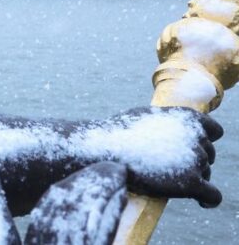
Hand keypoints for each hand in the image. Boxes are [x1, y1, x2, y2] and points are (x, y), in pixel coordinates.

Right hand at [96, 107, 222, 207]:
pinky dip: (208, 200)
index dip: (202, 141)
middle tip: (166, 167)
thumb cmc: (118, 132)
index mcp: (188, 117)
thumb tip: (175, 132)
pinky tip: (201, 202)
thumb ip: (168, 122)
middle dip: (191, 161)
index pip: (214, 132)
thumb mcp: (146, 116)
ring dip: (192, 177)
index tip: (188, 149)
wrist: (103, 148)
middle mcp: (196, 136)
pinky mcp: (191, 182)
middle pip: (208, 155)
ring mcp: (195, 159)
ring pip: (206, 174)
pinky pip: (212, 196)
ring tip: (165, 179)